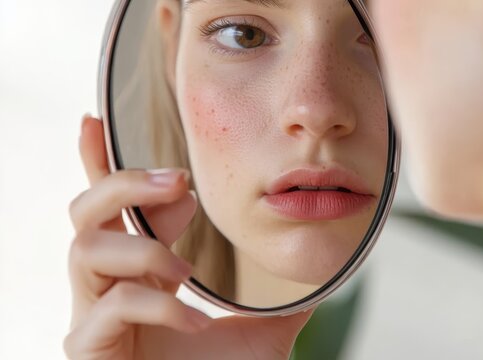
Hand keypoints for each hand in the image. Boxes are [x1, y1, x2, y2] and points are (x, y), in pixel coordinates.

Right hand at [64, 114, 311, 359]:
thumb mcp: (261, 334)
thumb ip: (281, 298)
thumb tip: (322, 271)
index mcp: (140, 275)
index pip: (113, 210)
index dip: (100, 164)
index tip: (100, 122)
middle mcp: (107, 289)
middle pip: (85, 213)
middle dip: (126, 185)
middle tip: (179, 183)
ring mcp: (92, 319)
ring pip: (85, 251)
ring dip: (145, 250)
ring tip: (186, 269)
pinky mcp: (88, 351)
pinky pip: (115, 307)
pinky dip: (160, 306)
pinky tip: (193, 321)